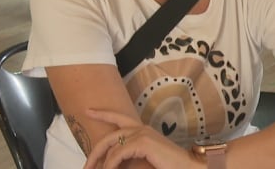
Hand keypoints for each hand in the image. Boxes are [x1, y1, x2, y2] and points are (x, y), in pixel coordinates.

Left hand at [83, 109, 203, 168]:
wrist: (188, 167)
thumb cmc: (169, 165)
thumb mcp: (145, 158)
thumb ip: (131, 155)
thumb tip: (113, 160)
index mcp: (142, 130)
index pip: (118, 117)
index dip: (102, 113)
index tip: (87, 111)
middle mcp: (141, 128)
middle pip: (109, 135)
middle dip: (94, 152)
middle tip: (85, 166)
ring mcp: (141, 134)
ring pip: (111, 146)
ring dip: (101, 163)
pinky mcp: (142, 142)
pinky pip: (117, 154)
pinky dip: (110, 165)